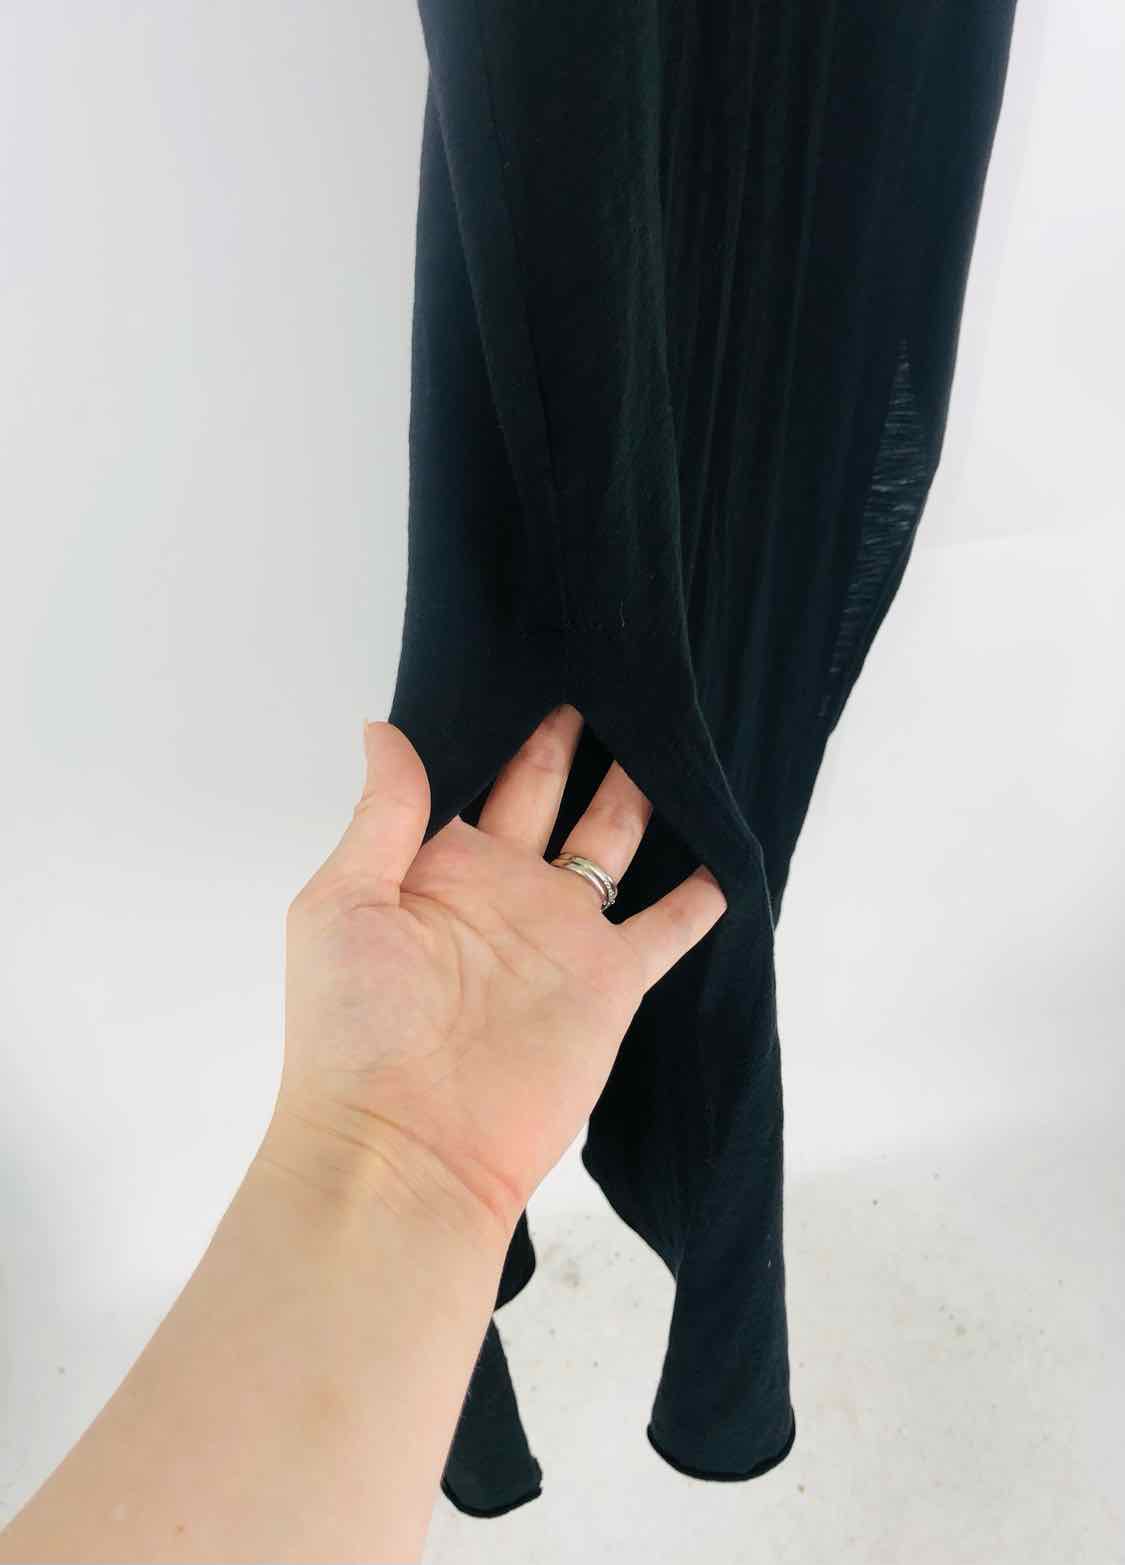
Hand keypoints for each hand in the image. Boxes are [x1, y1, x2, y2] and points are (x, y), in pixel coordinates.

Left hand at [268, 704, 725, 1243]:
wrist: (408, 1150)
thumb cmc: (353, 1028)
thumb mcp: (342, 903)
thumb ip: (383, 814)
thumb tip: (384, 725)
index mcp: (433, 864)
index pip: (470, 774)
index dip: (495, 722)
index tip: (523, 657)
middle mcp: (502, 886)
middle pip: (545, 791)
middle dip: (570, 735)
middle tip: (600, 666)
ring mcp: (560, 932)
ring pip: (610, 841)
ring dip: (636, 793)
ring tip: (666, 728)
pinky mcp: (611, 980)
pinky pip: (667, 927)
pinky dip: (700, 896)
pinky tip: (725, 851)